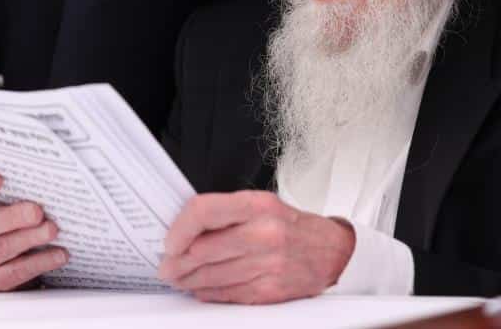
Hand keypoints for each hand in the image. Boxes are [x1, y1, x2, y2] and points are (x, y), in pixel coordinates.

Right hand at [0, 169, 67, 291]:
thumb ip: (20, 186)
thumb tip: (49, 175)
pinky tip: (59, 253)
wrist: (18, 258)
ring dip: (29, 238)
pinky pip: (14, 272)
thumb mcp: (12, 198)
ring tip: (53, 230)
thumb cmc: (16, 218)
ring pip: (0, 248)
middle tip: (38, 212)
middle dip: (13, 217)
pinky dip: (39, 262)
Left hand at [159, 191, 355, 304]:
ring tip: (178, 278)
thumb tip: (185, 231)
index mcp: (258, 205)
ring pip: (210, 276)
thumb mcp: (264, 206)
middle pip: (201, 250)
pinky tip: (200, 288)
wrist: (333, 252)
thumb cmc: (292, 226)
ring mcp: (267, 264)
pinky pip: (226, 294)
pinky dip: (207, 292)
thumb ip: (226, 216)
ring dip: (187, 280)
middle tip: (166, 266)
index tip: (169, 241)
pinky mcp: (269, 291)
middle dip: (176, 262)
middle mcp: (263, 233)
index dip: (179, 229)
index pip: (203, 212)